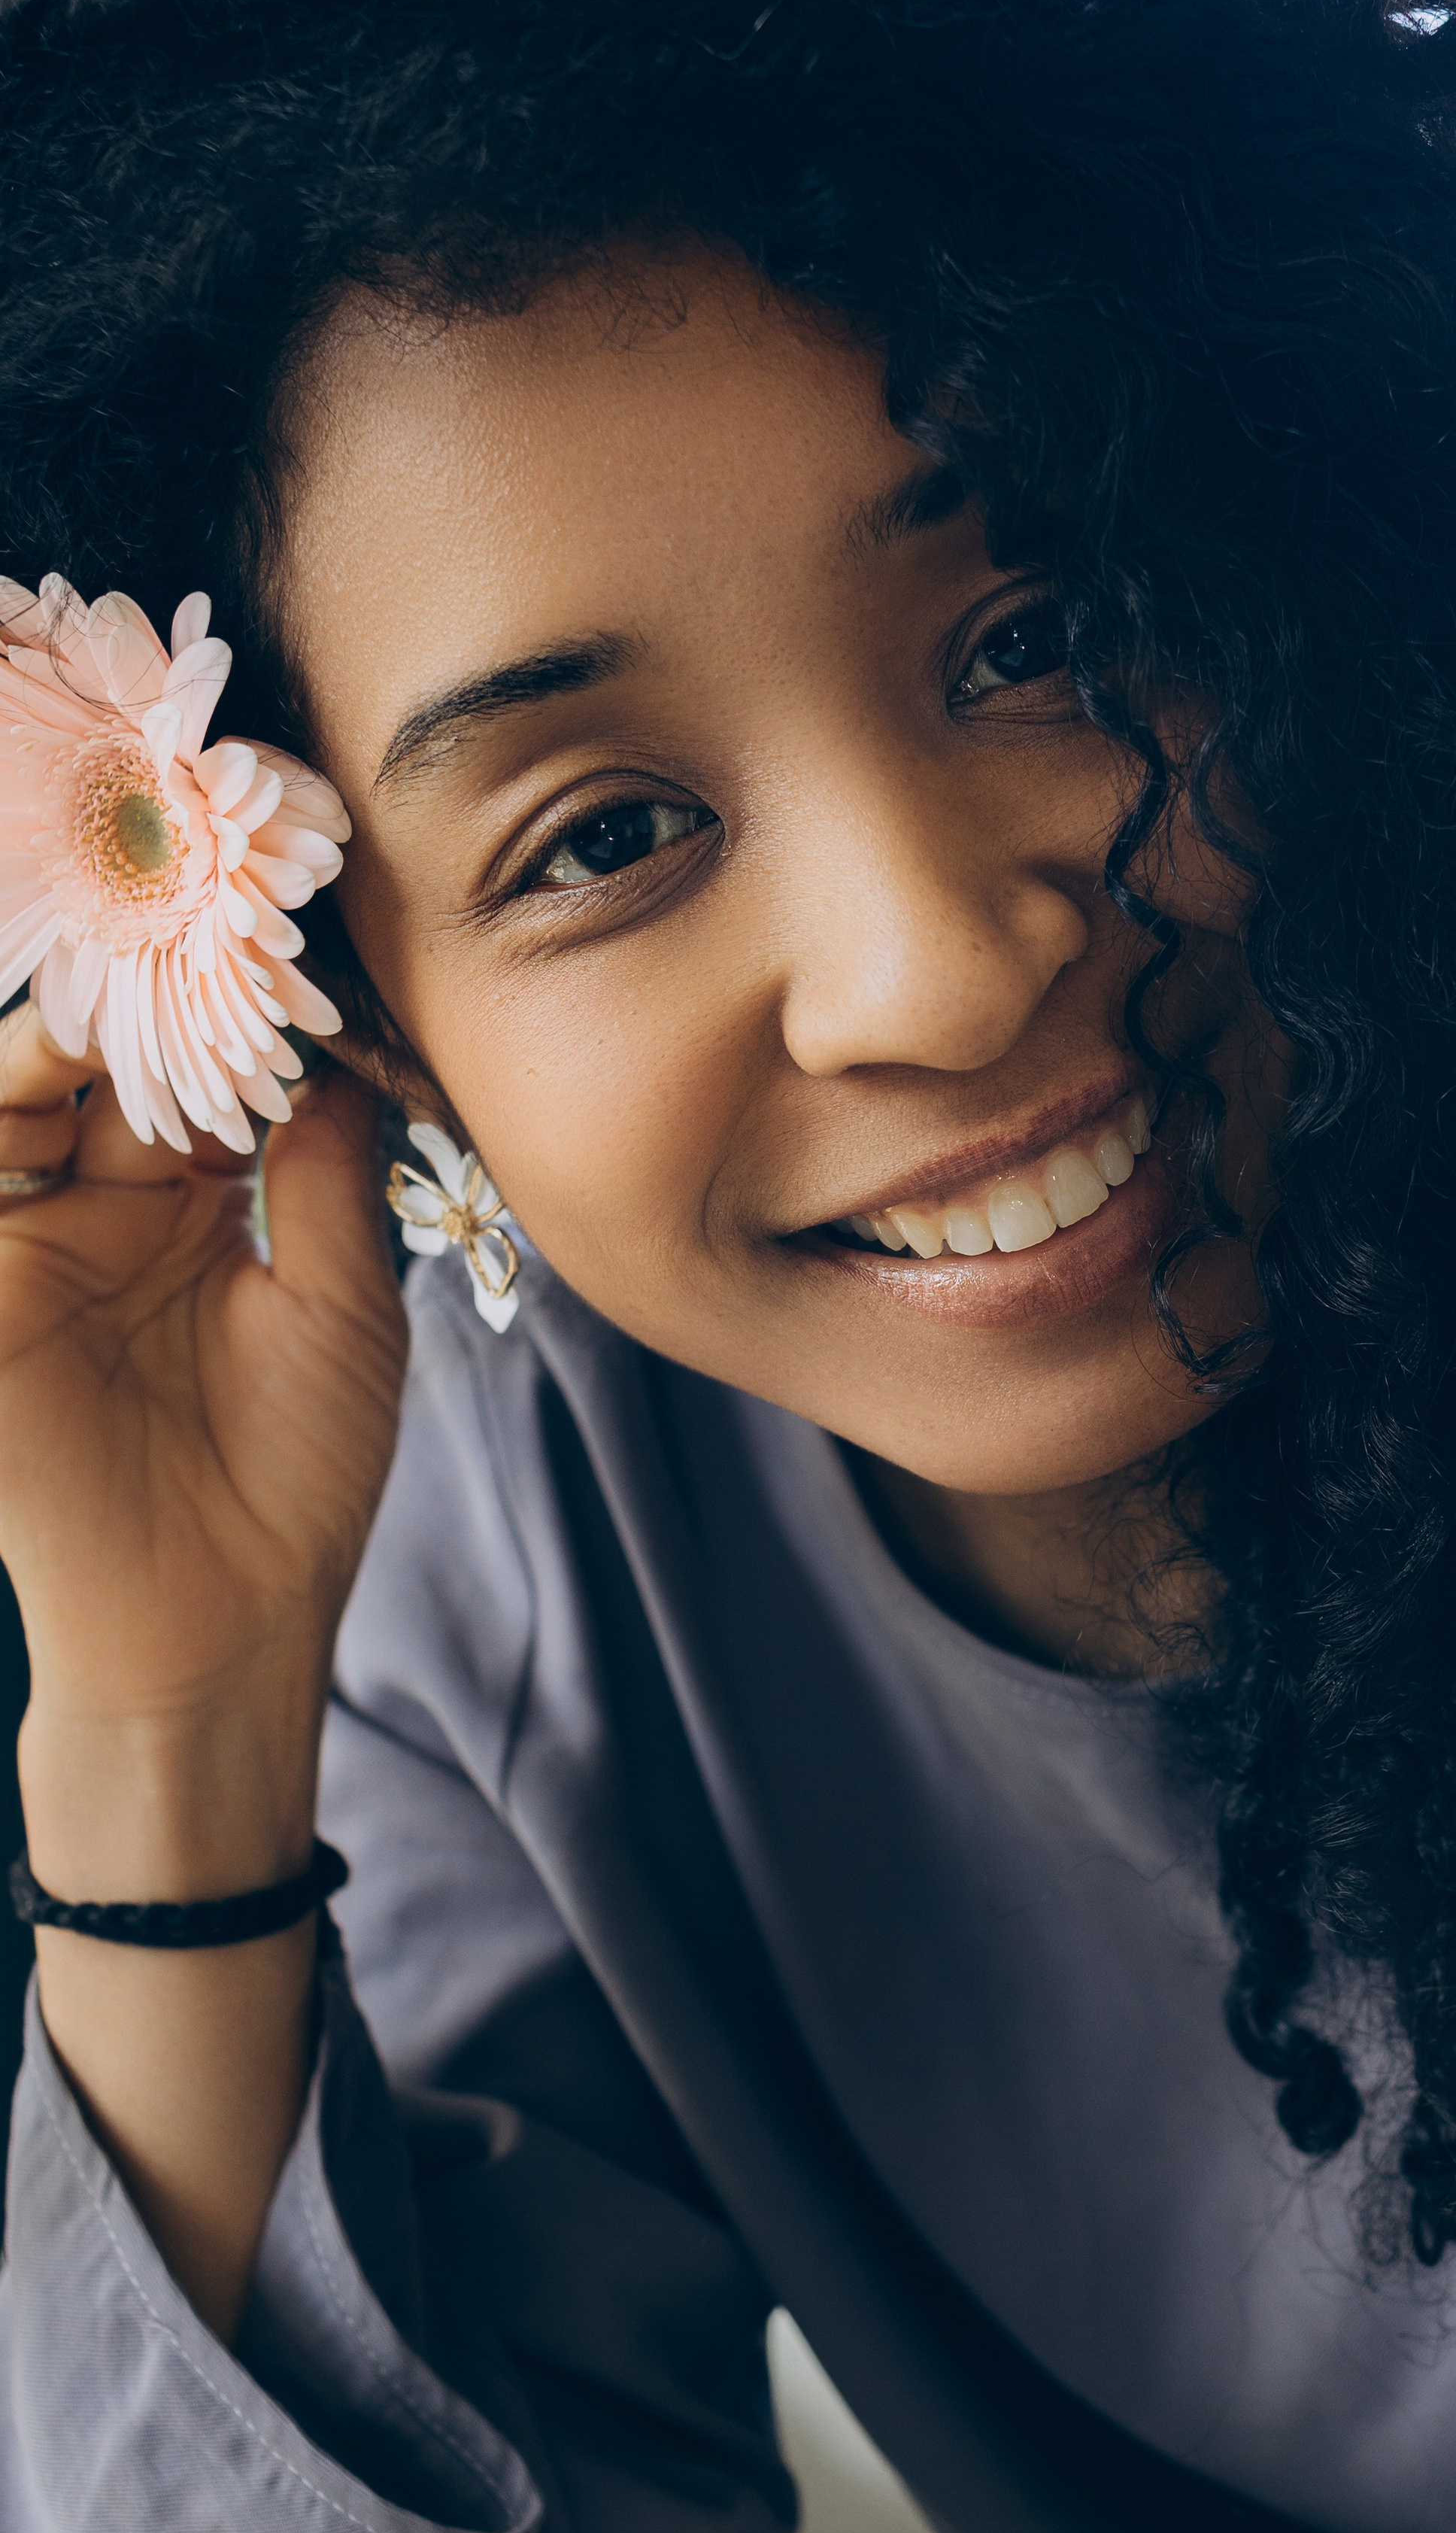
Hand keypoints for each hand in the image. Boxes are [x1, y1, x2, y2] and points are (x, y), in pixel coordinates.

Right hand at [0, 1000, 406, 1890]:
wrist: (218, 1624)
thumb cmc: (294, 1476)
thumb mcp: (342, 1304)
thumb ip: (329, 1169)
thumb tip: (345, 1043)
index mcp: (206, 1204)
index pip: (211, 1063)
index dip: (241, 997)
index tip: (285, 916)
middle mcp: (116, 1204)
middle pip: (118, 1055)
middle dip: (154, 982)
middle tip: (197, 908)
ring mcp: (38, 1240)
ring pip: (28, 1089)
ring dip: (74, 1024)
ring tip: (127, 974)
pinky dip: (9, 1093)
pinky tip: (53, 1049)